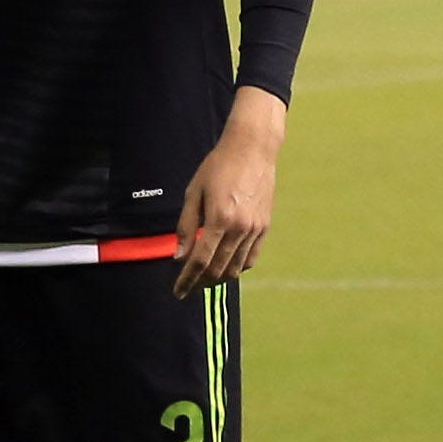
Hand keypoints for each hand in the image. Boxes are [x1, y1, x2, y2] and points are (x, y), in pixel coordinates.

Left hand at [174, 93, 284, 297]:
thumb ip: (185, 226)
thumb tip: (179, 257)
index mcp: (219, 219)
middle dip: (200, 283)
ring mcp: (255, 229)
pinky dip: (236, 267)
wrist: (252, 150)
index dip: (187, 280)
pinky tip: (224, 268)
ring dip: (217, 278)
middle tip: (187, 288)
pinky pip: (251, 257)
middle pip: (217, 269)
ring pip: (235, 267)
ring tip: (202, 281)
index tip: (177, 291)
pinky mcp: (265, 226)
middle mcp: (240, 228)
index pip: (199, 261)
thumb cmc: (217, 167)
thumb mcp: (193, 193)